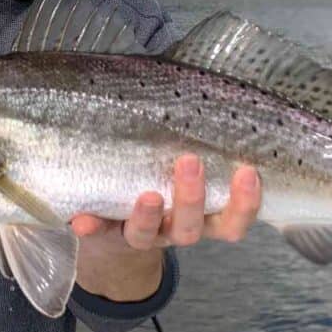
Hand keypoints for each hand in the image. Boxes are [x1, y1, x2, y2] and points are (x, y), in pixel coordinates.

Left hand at [70, 154, 259, 301]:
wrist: (120, 233)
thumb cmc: (165, 184)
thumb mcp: (184, 174)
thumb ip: (197, 146)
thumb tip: (204, 96)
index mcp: (202, 218)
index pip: (232, 221)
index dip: (245, 203)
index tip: (248, 171)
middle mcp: (174, 229)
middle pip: (191, 227)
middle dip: (192, 197)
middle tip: (190, 162)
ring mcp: (141, 234)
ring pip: (148, 235)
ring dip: (146, 216)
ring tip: (146, 196)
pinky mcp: (107, 233)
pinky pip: (98, 232)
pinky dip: (92, 226)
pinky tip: (82, 220)